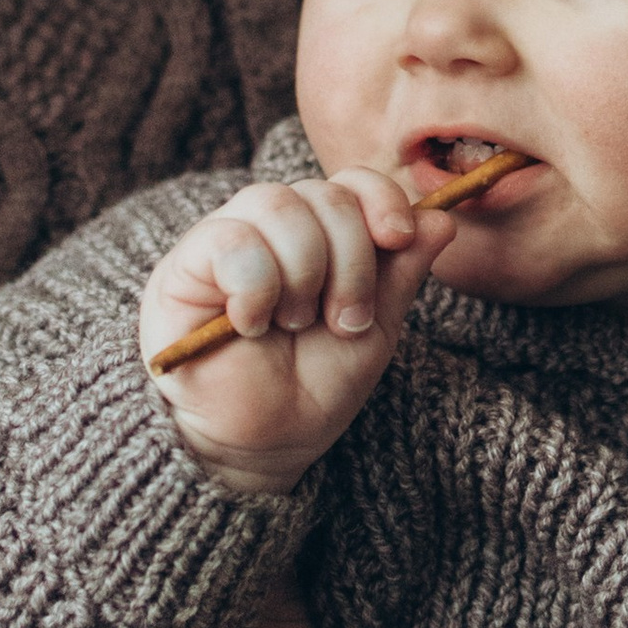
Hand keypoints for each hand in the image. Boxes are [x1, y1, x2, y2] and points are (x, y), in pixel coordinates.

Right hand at [145, 170, 454, 491]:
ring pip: (278, 205)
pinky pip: (232, 240)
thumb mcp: (374, 329)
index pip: (351, 183)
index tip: (398, 239)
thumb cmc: (311, 388)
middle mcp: (273, 228)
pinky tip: (252, 323)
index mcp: (319, 237)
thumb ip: (402, 273)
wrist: (260, 444)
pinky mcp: (184, 264)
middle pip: (324, 194)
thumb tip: (442, 217)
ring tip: (293, 324)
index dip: (381, 199)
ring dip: (303, 273)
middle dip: (350, 261)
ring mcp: (227, 239)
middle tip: (342, 321)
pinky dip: (255, 285)